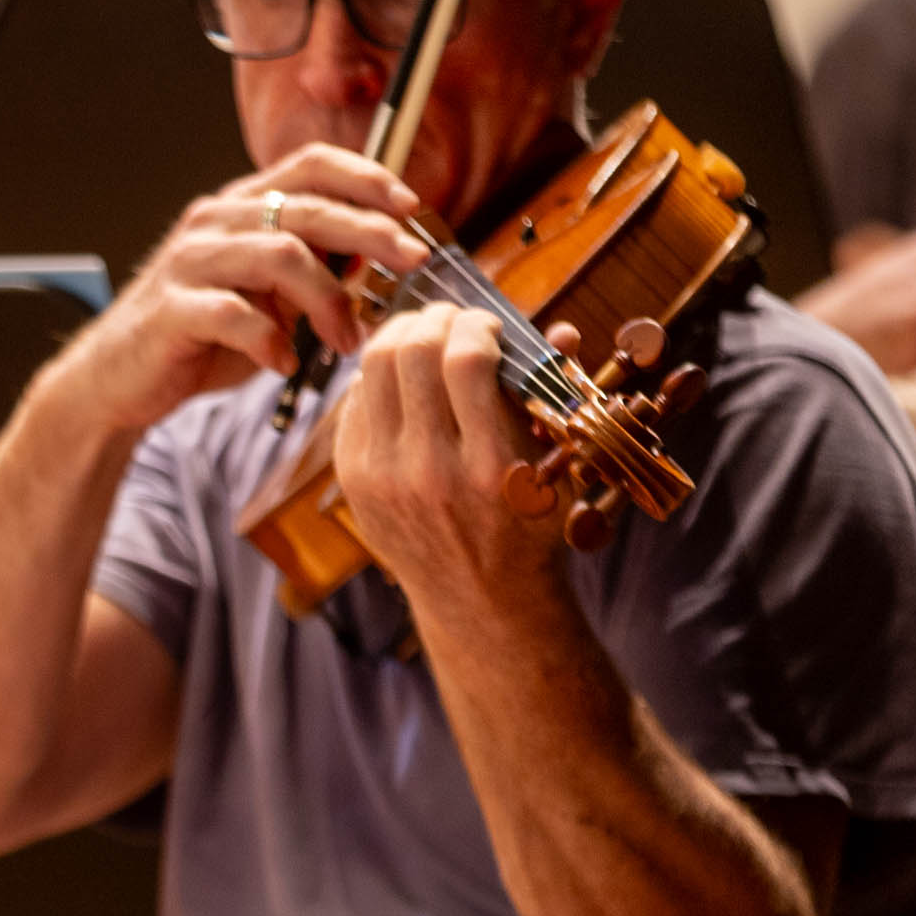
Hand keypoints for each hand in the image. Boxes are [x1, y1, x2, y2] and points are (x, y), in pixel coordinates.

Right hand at [39, 147, 429, 443]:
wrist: (116, 378)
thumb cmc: (198, 338)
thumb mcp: (267, 297)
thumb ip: (313, 271)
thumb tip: (376, 254)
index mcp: (239, 208)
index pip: (310, 165)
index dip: (365, 177)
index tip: (411, 206)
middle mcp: (214, 223)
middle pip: (306, 207)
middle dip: (370, 231)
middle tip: (412, 262)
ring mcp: (189, 263)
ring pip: (279, 255)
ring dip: (327, 298)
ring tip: (346, 339)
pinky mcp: (171, 309)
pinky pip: (234, 314)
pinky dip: (270, 341)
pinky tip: (283, 363)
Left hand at [332, 304, 566, 634]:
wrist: (482, 597)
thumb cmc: (530, 524)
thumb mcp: (558, 467)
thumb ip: (556, 394)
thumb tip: (561, 329)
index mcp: (492, 464)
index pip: (466, 360)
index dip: (475, 324)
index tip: (488, 325)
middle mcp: (430, 470)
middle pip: (411, 353)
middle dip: (434, 318)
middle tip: (451, 318)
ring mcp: (382, 478)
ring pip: (373, 369)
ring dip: (400, 335)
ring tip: (423, 334)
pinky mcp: (354, 481)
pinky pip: (355, 403)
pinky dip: (377, 378)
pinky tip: (401, 379)